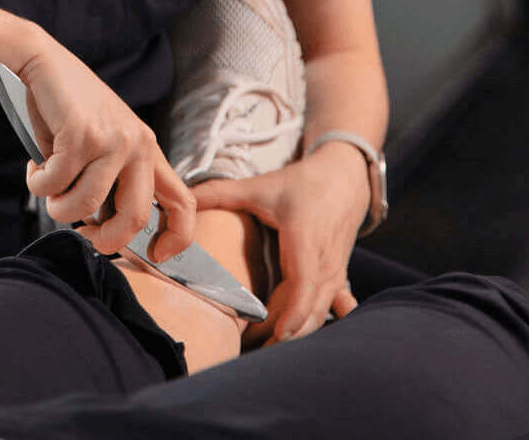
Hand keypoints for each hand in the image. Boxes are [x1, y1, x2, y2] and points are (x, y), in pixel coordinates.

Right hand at [17, 44, 196, 258]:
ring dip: (55, 206)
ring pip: (83, 206)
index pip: (183, 203)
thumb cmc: (68, 114)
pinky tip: (35, 165)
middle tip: (82, 233)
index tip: (153, 256)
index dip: (176, 238)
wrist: (43, 66)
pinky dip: (37, 183)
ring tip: (46, 184)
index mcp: (148, 149)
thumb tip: (106, 233)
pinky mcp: (81, 134)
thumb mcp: (103, 146)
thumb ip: (112, 182)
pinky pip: (54, 185)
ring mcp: (112, 139)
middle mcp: (138, 144)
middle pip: (134, 218)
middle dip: (104, 240)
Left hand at [191, 140, 369, 342]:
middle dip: (279, 332)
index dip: (292, 312)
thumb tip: (184, 199)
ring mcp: (335, 273)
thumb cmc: (301, 184)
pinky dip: (312, 325)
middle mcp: (324, 261)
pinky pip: (329, 310)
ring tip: (260, 349)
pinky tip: (294, 341)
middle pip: (306, 308)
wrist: (344, 180)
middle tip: (243, 347)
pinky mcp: (338, 280)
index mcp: (305, 238)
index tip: (276, 334)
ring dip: (294, 333)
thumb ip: (219, 193)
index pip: (304, 284)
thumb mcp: (260, 185)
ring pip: (318, 313)